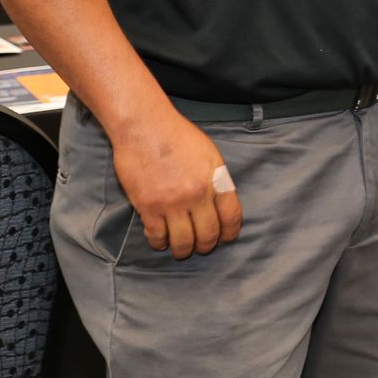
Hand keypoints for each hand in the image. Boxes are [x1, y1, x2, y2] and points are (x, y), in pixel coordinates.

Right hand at [109, 108, 242, 259]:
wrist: (145, 126)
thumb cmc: (178, 136)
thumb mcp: (210, 154)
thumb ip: (217, 180)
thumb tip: (220, 204)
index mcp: (216, 180)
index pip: (232, 217)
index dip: (230, 233)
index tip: (225, 239)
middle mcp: (198, 194)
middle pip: (208, 234)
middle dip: (206, 246)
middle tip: (201, 247)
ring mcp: (172, 202)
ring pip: (183, 242)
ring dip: (182, 250)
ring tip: (180, 249)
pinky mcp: (148, 206)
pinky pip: (157, 236)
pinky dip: (160, 243)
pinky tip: (160, 241)